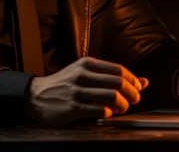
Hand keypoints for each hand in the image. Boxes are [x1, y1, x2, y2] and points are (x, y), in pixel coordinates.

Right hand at [24, 57, 148, 124]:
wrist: (35, 95)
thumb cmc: (64, 84)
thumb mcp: (86, 74)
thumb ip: (112, 77)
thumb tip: (143, 81)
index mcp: (87, 64)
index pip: (119, 70)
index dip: (133, 81)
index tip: (137, 89)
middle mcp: (83, 75)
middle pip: (118, 82)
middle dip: (131, 94)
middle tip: (133, 101)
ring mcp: (77, 91)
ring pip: (112, 96)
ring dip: (122, 105)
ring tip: (121, 109)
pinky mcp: (73, 107)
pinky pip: (100, 111)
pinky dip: (108, 114)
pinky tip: (107, 114)